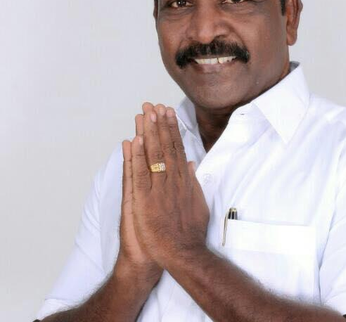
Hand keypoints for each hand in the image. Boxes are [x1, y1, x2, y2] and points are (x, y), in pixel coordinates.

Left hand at [119, 103, 209, 273]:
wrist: (182, 253)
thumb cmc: (189, 232)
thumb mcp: (198, 203)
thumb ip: (192, 182)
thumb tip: (190, 164)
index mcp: (183, 180)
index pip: (177, 149)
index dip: (171, 129)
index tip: (168, 113)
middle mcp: (172, 180)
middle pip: (165, 147)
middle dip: (159, 124)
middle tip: (155, 105)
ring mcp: (159, 189)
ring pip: (153, 155)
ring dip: (149, 133)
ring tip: (146, 114)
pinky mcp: (145, 200)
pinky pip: (140, 174)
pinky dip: (137, 156)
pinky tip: (135, 140)